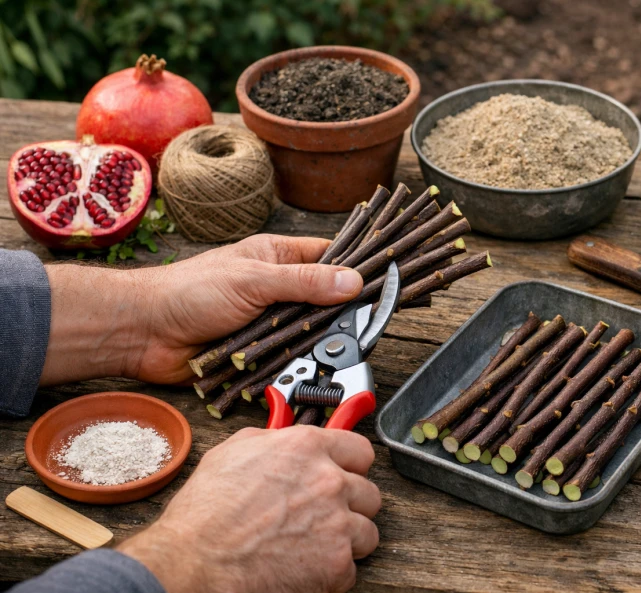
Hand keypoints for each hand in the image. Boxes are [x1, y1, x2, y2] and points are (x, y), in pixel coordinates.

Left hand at [40, 234, 363, 384]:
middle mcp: (277, 289)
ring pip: (309, 335)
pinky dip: (293, 366)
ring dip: (312, 344)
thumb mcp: (254, 281)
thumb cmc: (190, 292)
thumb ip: (305, 282)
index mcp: (277, 258)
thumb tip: (352, 281)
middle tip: (358, 329)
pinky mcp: (258, 353)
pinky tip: (302, 370)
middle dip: (337, 316)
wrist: (143, 333)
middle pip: (325, 301)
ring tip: (328, 352)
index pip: (329, 258)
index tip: (383, 282)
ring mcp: (268, 322)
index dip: (356, 268)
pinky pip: (288, 360)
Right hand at [118, 425, 380, 592]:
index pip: (361, 450)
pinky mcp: (337, 564)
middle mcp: (330, 481)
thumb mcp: (233, 452)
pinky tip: (305, 568)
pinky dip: (332, 573)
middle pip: (369, 493)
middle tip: (326, 516)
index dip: (351, 465)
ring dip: (346, 540)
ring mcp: (338, 523)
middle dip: (350, 505)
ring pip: (367, 532)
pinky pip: (351, 569)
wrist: (194, 561)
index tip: (347, 473)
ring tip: (315, 546)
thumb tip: (283, 440)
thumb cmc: (204, 512)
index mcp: (307, 448)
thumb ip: (272, 441)